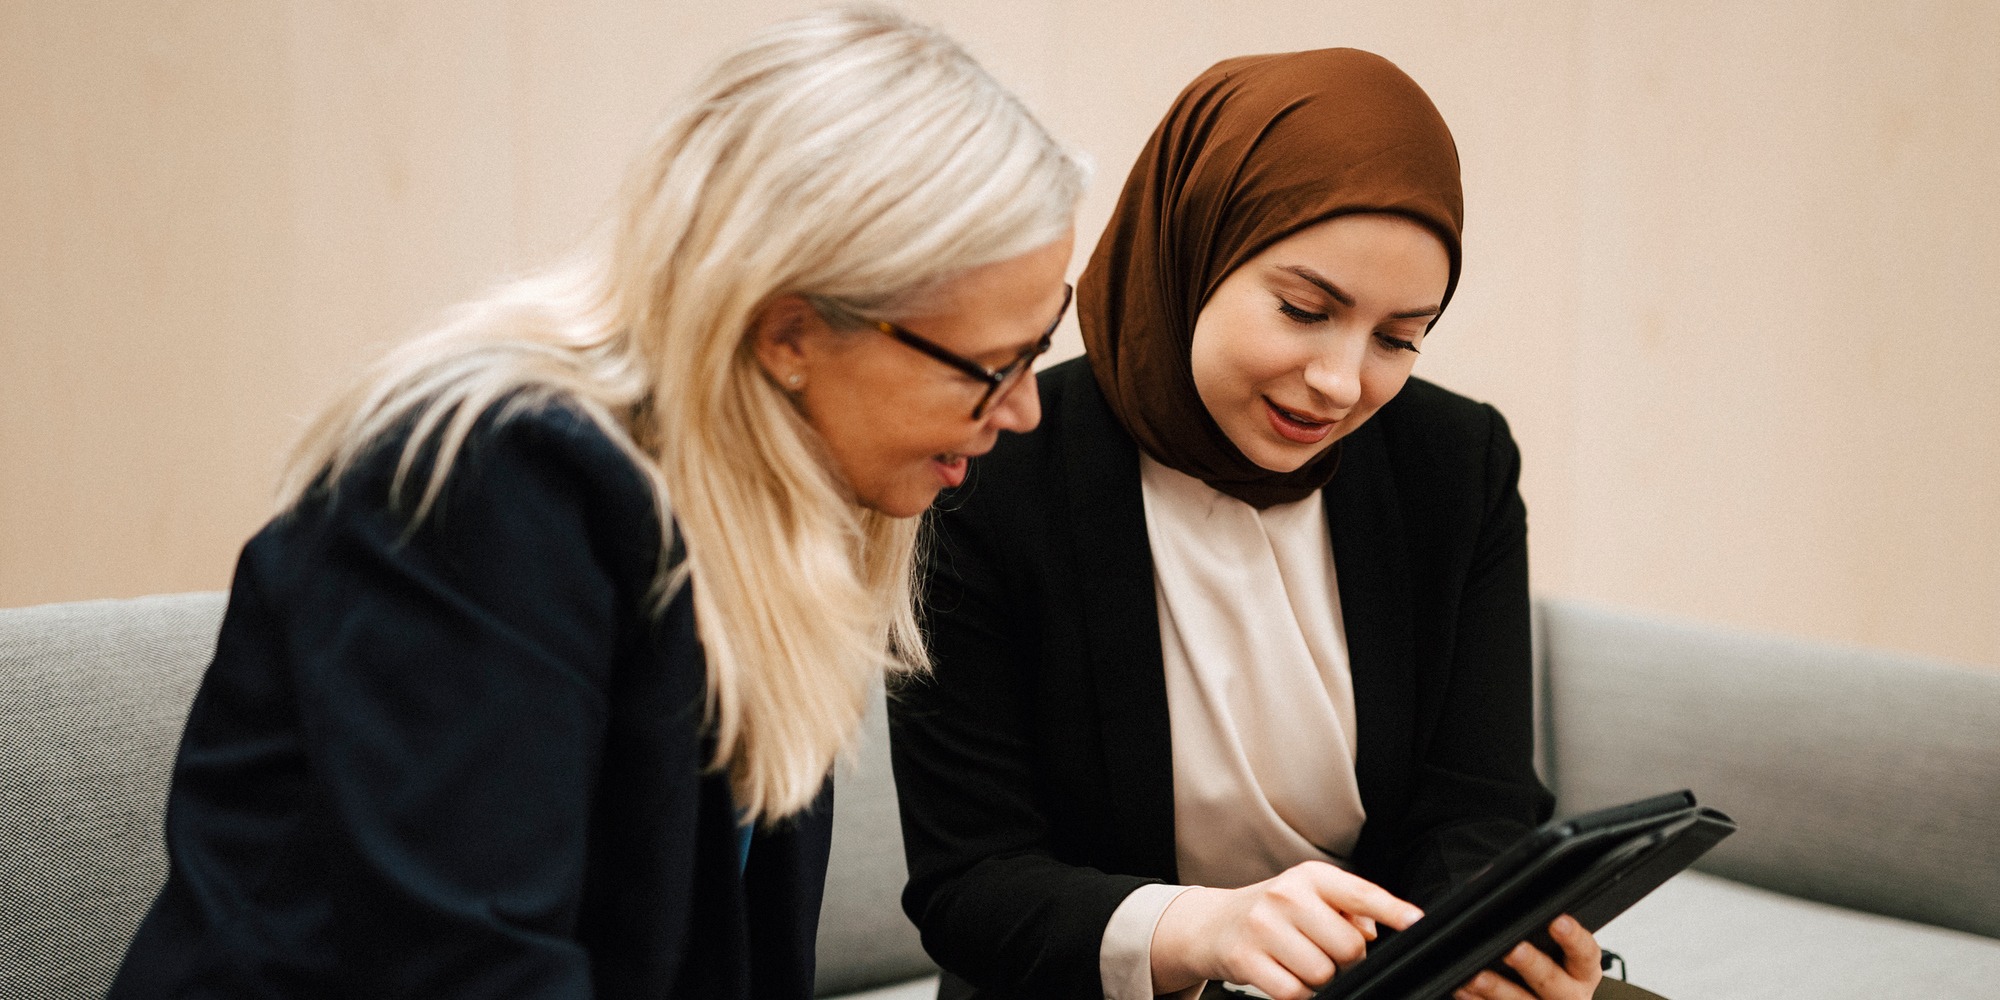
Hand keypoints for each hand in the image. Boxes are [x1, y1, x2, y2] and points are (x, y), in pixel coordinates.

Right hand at [1149, 861, 1424, 999]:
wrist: (1212, 924)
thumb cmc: (1274, 912)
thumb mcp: (1309, 897)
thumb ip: (1349, 910)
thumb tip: (1373, 931)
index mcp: (1310, 877)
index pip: (1361, 893)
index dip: (1393, 910)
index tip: (1417, 923)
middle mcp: (1286, 896)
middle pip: (1349, 947)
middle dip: (1347, 961)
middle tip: (1328, 954)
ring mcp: (1263, 927)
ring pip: (1323, 974)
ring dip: (1321, 979)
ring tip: (1302, 962)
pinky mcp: (1246, 958)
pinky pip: (1294, 992)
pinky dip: (1298, 992)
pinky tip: (1286, 975)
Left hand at [1454, 914, 1602, 999]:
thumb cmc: (1549, 971)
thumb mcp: (1556, 952)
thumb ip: (1534, 926)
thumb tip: (1492, 892)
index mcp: (1582, 972)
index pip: (1585, 952)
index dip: (1573, 937)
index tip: (1558, 920)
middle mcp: (1568, 995)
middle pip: (1552, 981)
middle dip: (1531, 965)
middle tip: (1514, 950)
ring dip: (1497, 990)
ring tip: (1477, 976)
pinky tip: (1464, 990)